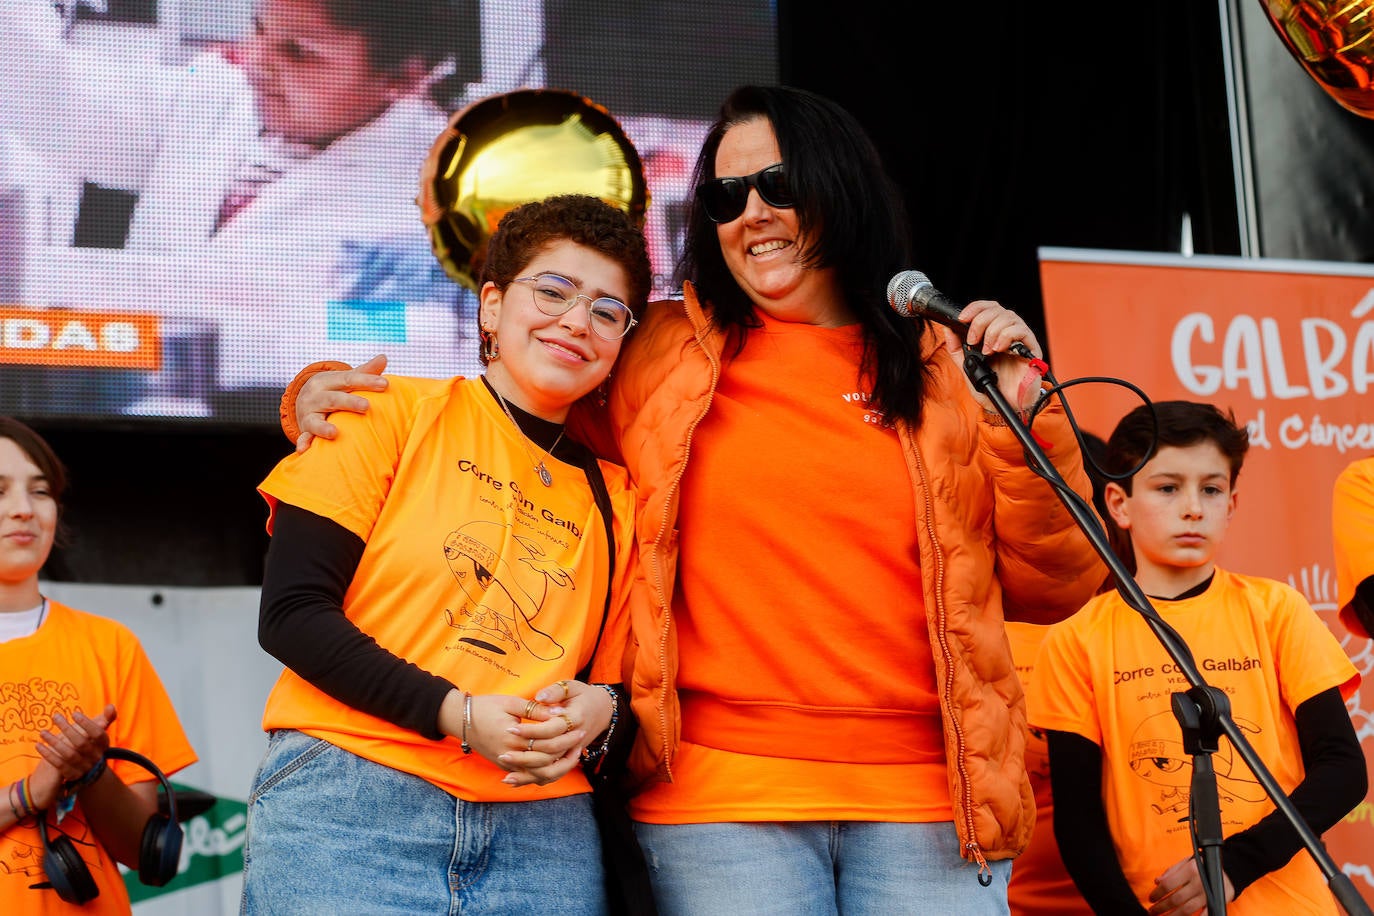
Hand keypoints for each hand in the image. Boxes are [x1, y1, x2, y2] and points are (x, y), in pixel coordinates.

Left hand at [34, 705, 115, 783]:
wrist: (89, 768)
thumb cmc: (91, 742)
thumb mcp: (98, 731)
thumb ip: (105, 718)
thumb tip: (111, 706)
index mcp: (104, 744)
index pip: (98, 734)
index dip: (87, 723)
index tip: (74, 713)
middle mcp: (96, 757)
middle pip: (82, 743)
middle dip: (67, 729)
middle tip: (56, 716)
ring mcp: (84, 767)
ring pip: (69, 755)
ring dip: (55, 742)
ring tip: (43, 732)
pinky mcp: (72, 775)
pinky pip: (59, 765)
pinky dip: (48, 755)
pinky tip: (39, 745)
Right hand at [294, 354, 388, 451]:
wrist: (304, 401)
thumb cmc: (334, 390)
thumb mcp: (345, 380)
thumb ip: (365, 372)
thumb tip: (383, 357)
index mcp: (327, 381)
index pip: (349, 379)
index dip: (367, 381)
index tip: (385, 384)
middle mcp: (316, 396)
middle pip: (333, 399)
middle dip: (349, 402)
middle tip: (366, 406)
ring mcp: (308, 413)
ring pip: (315, 420)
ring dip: (323, 427)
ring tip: (334, 433)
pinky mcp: (305, 429)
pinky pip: (304, 437)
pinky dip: (304, 443)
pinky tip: (305, 449)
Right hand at [454, 693, 584, 787]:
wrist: (460, 720)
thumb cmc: (485, 707)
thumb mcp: (511, 702)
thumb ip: (535, 709)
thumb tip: (559, 713)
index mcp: (513, 738)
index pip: (546, 743)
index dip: (565, 736)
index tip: (578, 726)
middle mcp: (510, 756)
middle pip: (546, 762)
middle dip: (566, 752)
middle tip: (580, 740)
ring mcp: (507, 765)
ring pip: (539, 775)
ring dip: (559, 768)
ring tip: (573, 755)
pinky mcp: (505, 768)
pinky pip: (529, 777)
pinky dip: (545, 774)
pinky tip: (558, 764)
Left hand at [500, 680, 612, 787]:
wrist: (602, 711)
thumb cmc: (583, 696)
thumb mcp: (572, 687)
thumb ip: (555, 691)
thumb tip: (539, 697)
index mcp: (576, 718)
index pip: (551, 729)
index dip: (531, 730)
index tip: (511, 728)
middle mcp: (576, 739)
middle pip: (550, 753)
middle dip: (525, 756)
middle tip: (503, 754)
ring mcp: (573, 752)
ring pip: (551, 769)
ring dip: (528, 774)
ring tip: (506, 775)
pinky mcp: (568, 759)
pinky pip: (552, 774)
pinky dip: (534, 779)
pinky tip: (516, 781)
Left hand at [939, 300, 1043, 413]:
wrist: (1004, 405)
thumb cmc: (991, 387)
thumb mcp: (967, 366)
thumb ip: (957, 349)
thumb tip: (947, 329)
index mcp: (994, 333)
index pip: (988, 308)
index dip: (975, 308)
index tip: (961, 318)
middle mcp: (1008, 333)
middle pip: (997, 309)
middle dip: (980, 321)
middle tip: (973, 340)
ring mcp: (1020, 340)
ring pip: (1009, 317)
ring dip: (993, 331)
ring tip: (987, 351)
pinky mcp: (1032, 349)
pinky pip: (1021, 331)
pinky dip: (1005, 337)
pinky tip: (998, 350)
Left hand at [1147, 855, 1234, 914]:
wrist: (1229, 870)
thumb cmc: (1203, 866)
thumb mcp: (1187, 862)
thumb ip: (1171, 871)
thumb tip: (1157, 881)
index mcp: (1190, 870)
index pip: (1168, 884)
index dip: (1157, 893)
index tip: (1151, 898)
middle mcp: (1199, 882)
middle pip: (1176, 899)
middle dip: (1162, 907)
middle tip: (1153, 911)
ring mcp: (1208, 894)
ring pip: (1187, 910)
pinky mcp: (1216, 902)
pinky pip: (1204, 915)